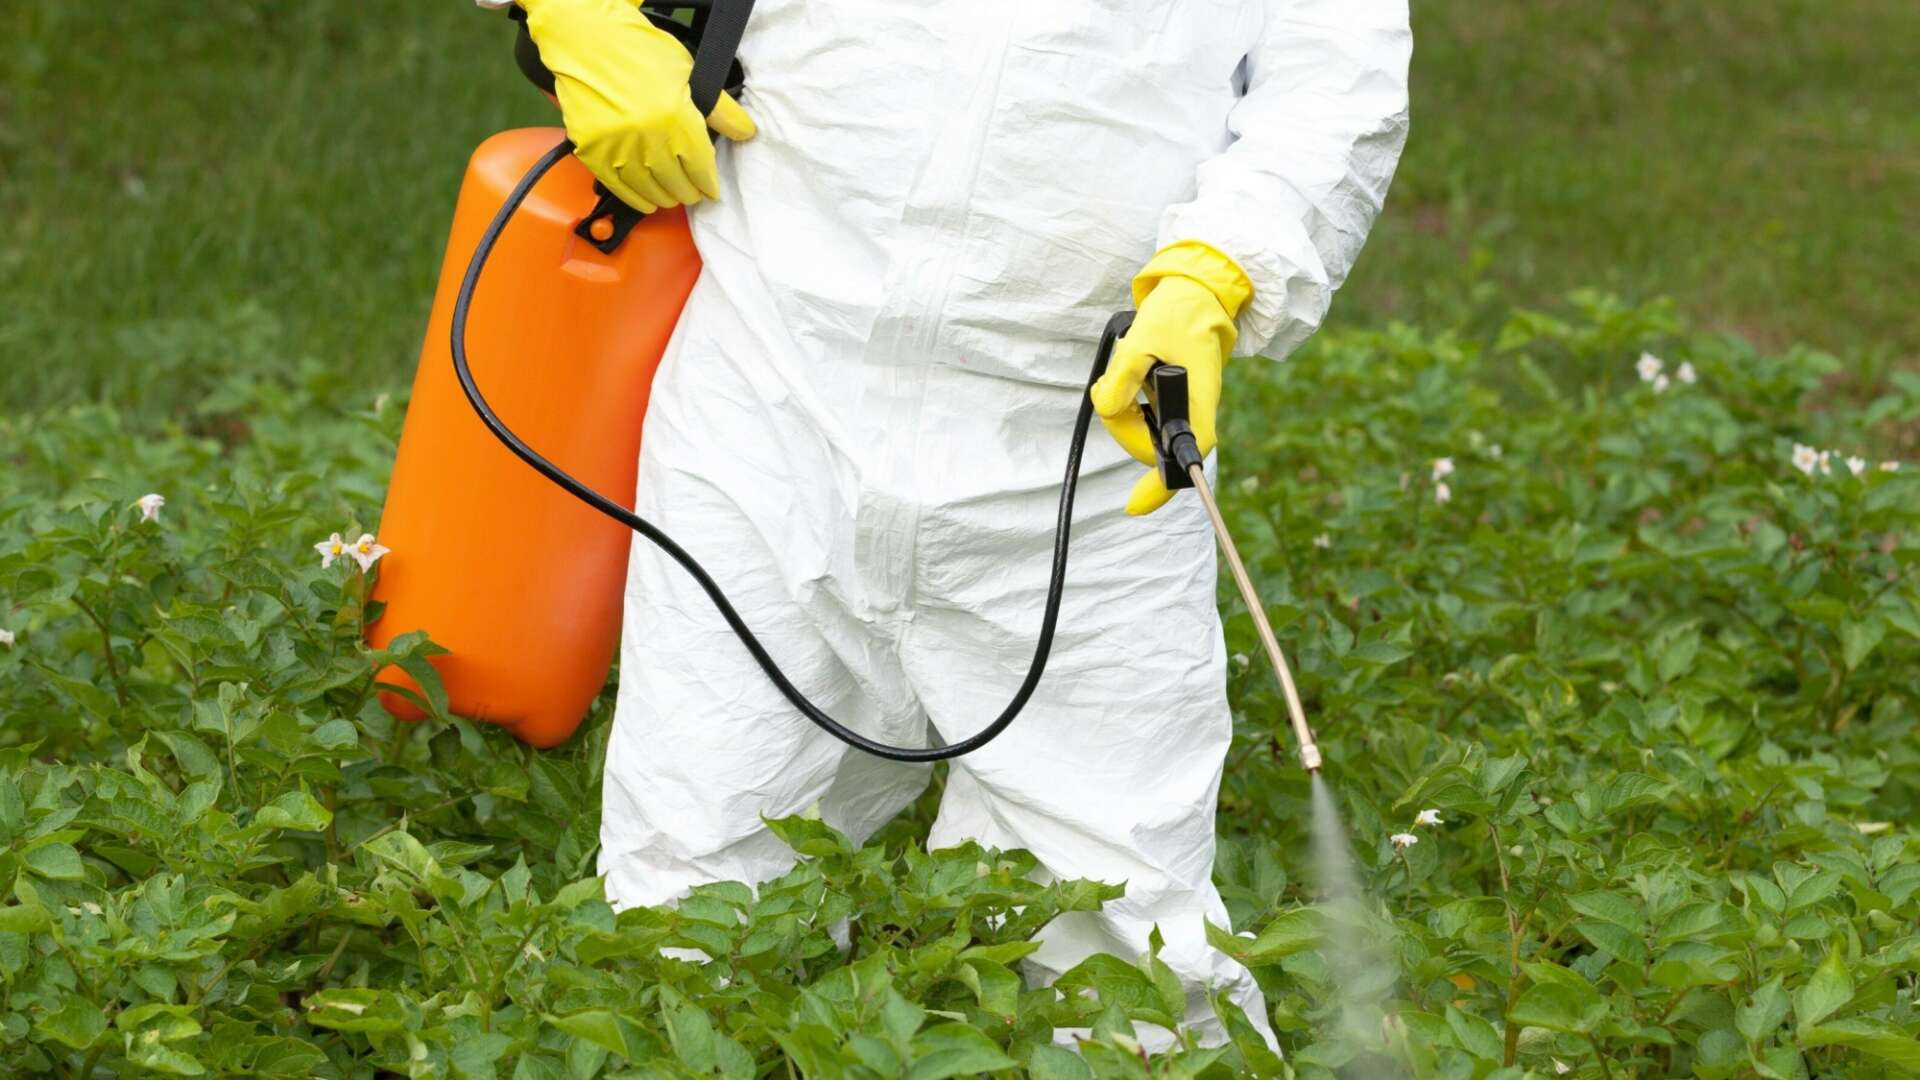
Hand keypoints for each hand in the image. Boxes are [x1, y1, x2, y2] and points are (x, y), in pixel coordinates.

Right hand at [522, 0, 755, 212]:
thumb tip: (745, 132)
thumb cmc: (639, 51)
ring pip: (651, 191)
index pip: (702, 170)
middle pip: (678, 186)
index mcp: (678, 120)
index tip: (711, 190)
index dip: (709, 184)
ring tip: (672, 194)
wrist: (587, 40)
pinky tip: (647, 200)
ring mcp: (619, 149)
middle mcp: (649, 139)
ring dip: (666, 197)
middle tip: (692, 191)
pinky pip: (620, 189)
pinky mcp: (594, 153)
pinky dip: (637, 199)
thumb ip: (720, 109)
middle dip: (689, 192)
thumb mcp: (689, 74)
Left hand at [1089, 242, 1251, 514]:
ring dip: (1121, 405)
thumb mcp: (1143, 340)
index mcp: (1198, 403)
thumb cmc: (1177, 316)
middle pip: (1148, 446)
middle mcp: (1192, 413)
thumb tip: (1105, 408)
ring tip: (1129, 365)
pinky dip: (1124, 398)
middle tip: (1115, 383)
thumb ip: (1121, 378)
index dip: (1160, 486)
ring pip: (1139, 429)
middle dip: (1122, 423)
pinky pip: (1138, 414)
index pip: (1185, 457)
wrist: (1195, 294)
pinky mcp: (1168, 402)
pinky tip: (1130, 369)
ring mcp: (1181, 409)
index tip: (1132, 507)